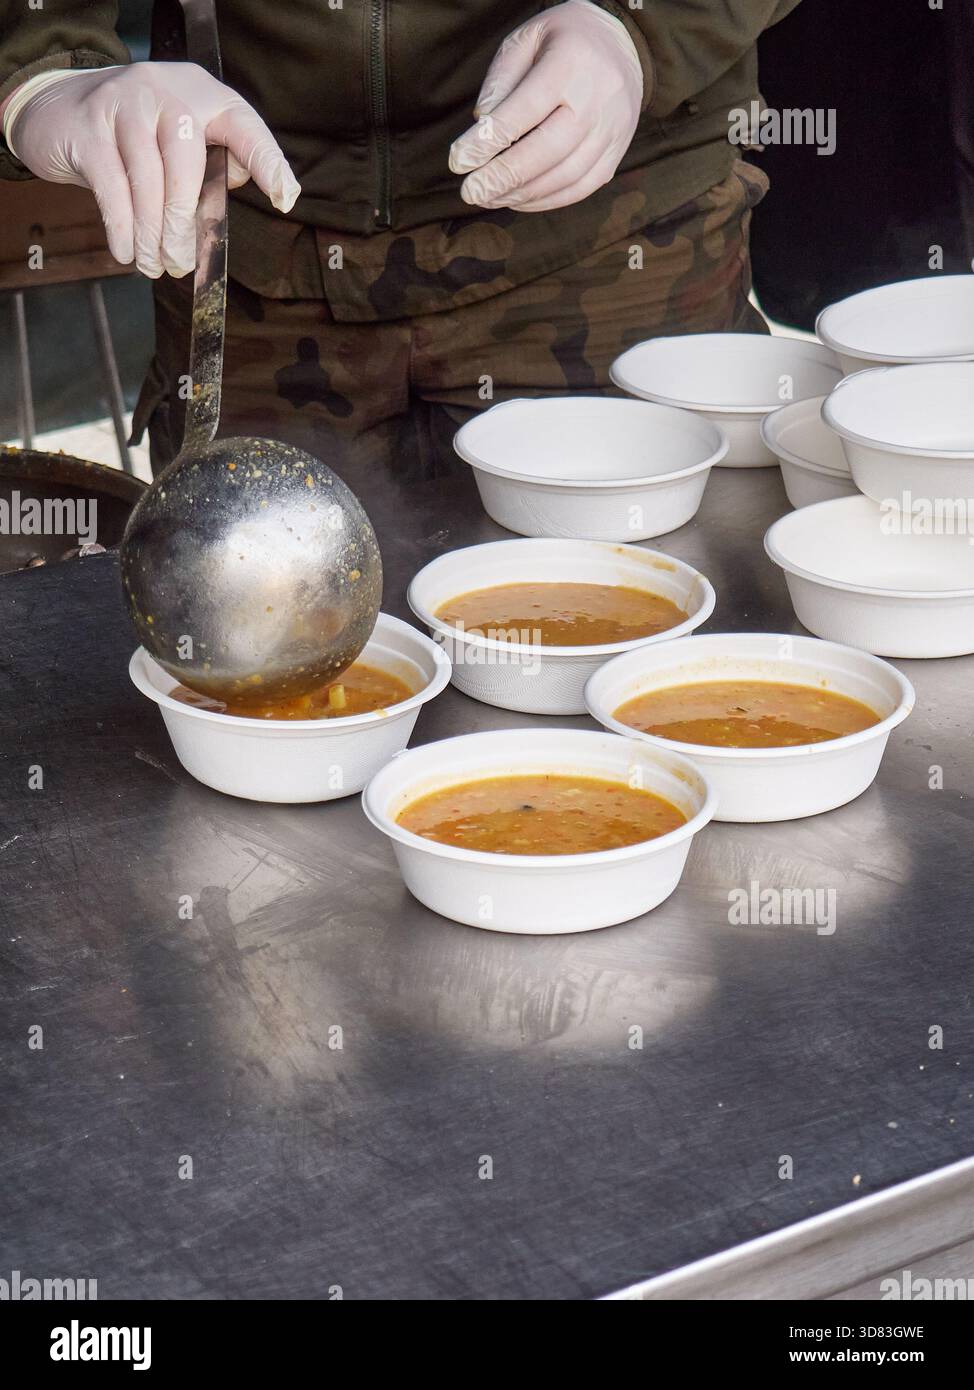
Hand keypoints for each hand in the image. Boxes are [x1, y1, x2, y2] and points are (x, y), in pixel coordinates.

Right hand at [3, 62, 299, 277]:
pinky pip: (111, 186)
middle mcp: (167, 92)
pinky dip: (121, 227)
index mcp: (204, 97)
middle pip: (186, 163)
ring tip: (153, 265)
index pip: (244, 127)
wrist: (58, 105)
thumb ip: (208, 171)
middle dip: (183, 223)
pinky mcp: (89, 126)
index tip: (285, 199)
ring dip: (152, 234)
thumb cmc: (136, 138)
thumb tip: (218, 213)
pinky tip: (127, 252)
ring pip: (147, 180)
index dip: (266, 162)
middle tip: (181, 264)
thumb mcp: (178, 144)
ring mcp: (125, 103)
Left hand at [449, 0, 641, 212]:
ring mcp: (613, 130)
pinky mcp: (618, 152)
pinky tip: (518, 199)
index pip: (524, 110)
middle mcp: (598, 99)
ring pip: (565, 176)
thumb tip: (481, 127)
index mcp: (572, 63)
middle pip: (547, 150)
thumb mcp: (527, 39)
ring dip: (522, 194)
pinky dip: (546, 201)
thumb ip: (501, 79)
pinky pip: (581, 188)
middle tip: (471, 193)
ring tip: (488, 197)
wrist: (624, 45)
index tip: (458, 161)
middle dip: (504, 176)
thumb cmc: (564, 42)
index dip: (489, 141)